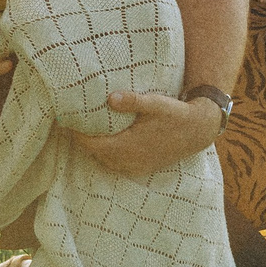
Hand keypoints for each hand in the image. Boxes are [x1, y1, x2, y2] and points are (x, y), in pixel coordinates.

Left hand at [74, 90, 221, 176]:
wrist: (199, 130)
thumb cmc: (176, 114)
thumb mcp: (155, 103)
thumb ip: (132, 101)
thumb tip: (110, 98)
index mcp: (128, 147)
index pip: (92, 145)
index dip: (77, 134)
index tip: (67, 120)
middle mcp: (130, 161)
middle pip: (95, 154)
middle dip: (84, 140)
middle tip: (75, 122)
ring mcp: (137, 167)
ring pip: (105, 161)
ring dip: (96, 148)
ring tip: (88, 130)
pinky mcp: (143, 168)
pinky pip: (117, 165)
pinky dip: (108, 155)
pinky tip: (108, 140)